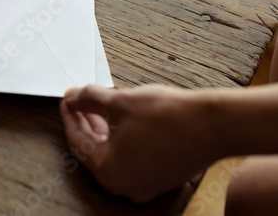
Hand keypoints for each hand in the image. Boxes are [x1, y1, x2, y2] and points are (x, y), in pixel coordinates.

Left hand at [60, 84, 218, 202]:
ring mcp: (145, 184)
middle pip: (95, 149)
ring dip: (103, 128)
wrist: (214, 124)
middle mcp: (126, 185)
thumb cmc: (167, 115)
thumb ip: (88, 99)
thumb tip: (72, 96)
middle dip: (86, 121)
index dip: (70, 116)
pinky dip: (121, 137)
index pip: (78, 141)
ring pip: (113, 153)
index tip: (68, 98)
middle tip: (79, 100)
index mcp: (110, 173)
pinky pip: (131, 157)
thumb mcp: (118, 102)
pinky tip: (120, 119)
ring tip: (98, 106)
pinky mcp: (160, 176)